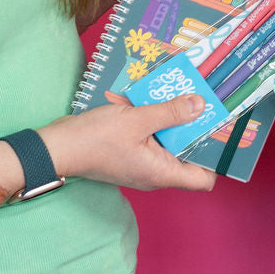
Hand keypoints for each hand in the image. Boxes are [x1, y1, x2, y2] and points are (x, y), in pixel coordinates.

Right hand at [40, 92, 215, 193]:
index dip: (215, 159)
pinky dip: (154, 122)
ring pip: (168, 144)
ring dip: (172, 121)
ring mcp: (142, 165)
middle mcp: (155, 174)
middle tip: (201, 102)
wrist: (55, 147)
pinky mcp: (130, 155)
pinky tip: (151, 99)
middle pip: (188, 157)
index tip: (219, 131)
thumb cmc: (95, 139)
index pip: (203, 179)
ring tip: (178, 94)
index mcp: (162, 173)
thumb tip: (201, 105)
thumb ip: (170, 113)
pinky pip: (151, 140)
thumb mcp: (137, 120)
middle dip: (194, 130)